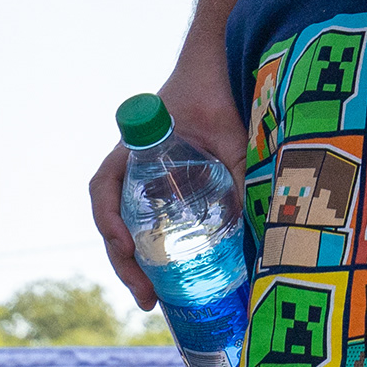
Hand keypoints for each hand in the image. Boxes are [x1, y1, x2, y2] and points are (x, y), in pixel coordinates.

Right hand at [94, 59, 242, 308]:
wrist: (215, 67)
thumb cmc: (216, 95)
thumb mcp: (231, 136)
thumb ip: (241, 172)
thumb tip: (263, 228)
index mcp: (134, 149)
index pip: (103, 187)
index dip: (107, 220)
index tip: (127, 246)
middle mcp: (132, 168)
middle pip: (112, 220)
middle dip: (123, 263)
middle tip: (147, 298)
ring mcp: (145, 180)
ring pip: (126, 227)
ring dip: (134, 263)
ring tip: (153, 300)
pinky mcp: (164, 189)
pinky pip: (148, 223)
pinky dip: (152, 250)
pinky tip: (170, 277)